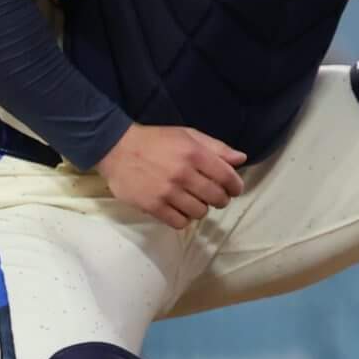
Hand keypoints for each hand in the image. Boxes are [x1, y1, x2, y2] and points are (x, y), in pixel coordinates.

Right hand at [97, 124, 245, 229]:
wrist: (117, 149)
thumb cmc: (156, 141)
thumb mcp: (189, 135)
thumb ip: (217, 147)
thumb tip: (241, 159)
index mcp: (195, 154)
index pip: (227, 177)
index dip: (236, 186)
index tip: (234, 189)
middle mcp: (183, 174)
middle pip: (216, 198)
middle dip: (221, 199)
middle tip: (214, 197)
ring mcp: (167, 192)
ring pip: (199, 212)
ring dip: (201, 209)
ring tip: (195, 201)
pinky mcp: (152, 206)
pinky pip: (179, 222)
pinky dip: (184, 219)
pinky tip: (180, 210)